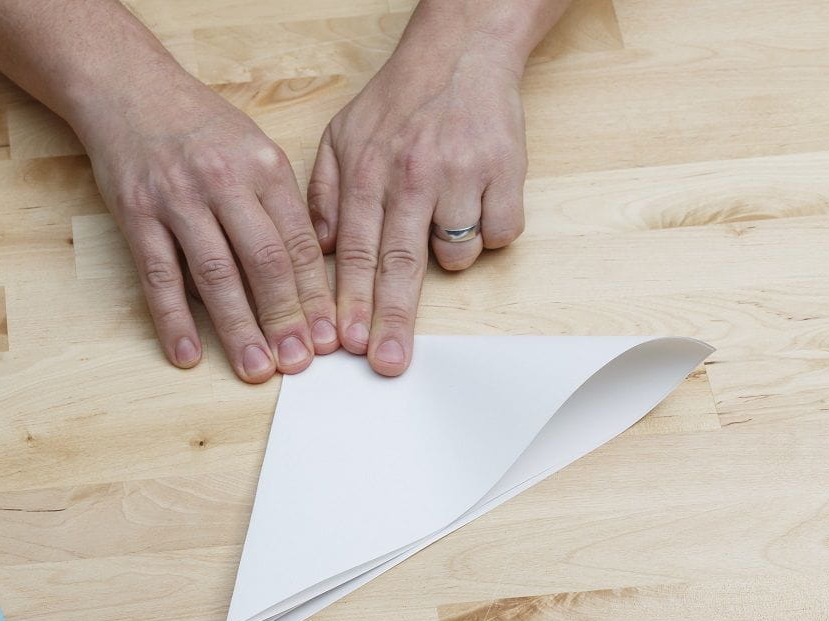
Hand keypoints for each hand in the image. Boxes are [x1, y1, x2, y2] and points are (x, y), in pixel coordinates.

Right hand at [78, 67, 338, 382]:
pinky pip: (159, 275)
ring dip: (238, 327)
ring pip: (215, 274)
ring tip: (255, 368)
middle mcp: (224, 181)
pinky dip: (173, 319)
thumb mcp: (254, 149)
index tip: (329, 336)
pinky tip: (187, 354)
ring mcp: (178, 198)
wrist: (129, 88)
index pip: (298, 241)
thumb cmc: (199, 127)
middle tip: (300, 362)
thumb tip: (305, 273)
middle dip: (286, 318)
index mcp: (264, 166)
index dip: (316, 294)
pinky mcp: (136, 214)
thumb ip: (279, 205)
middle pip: (264, 261)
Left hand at [308, 35, 528, 375]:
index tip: (346, 344)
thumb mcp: (341, 137)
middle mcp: (410, 175)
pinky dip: (491, 231)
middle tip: (386, 362)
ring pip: (456, 252)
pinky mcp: (505, 171)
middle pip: (400, 264)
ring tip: (444, 223)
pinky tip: (477, 205)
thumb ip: (323, 194)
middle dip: (390, 319)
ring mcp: (460, 174)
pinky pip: (500, 232)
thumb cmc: (398, 101)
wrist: (461, 50)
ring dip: (450, 257)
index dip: (351, 303)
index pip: (355, 252)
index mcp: (366, 171)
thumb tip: (323, 251)